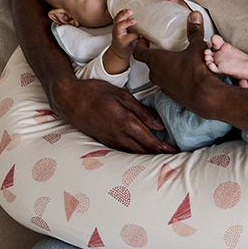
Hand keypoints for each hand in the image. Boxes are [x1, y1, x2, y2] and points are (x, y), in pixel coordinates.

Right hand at [51, 77, 177, 153]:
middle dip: (160, 155)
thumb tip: (160, 126)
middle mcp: (120, 137)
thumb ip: (142, 111)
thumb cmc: (96, 92)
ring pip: (134, 154)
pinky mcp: (104, 141)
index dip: (166, 149)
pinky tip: (141, 151)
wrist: (69, 99)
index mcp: (127, 124)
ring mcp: (111, 141)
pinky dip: (136, 154)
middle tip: (175, 156)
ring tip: (161, 156)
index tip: (178, 152)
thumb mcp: (123, 96)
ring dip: (149, 156)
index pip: (152, 142)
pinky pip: (124, 151)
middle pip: (145, 152)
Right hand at [110, 9, 138, 58]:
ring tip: (133, 21)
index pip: (118, 16)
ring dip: (126, 23)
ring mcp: (118, 36)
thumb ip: (130, 24)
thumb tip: (143, 16)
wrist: (119, 53)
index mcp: (117, 25)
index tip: (127, 8)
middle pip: (117, 20)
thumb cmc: (124, 40)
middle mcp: (116, 30)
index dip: (122, 12)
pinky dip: (133, 35)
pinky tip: (138, 35)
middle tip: (130, 11)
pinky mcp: (122, 43)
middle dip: (123, 14)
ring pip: (119, 27)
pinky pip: (127, 38)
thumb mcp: (125, 30)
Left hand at [134, 11, 216, 115]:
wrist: (206, 96)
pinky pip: (169, 83)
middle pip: (149, 62)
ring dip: (165, 67)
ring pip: (159, 74)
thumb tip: (195, 16)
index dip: (140, 45)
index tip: (144, 40)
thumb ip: (194, 31)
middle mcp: (156, 74)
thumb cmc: (197, 71)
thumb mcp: (197, 46)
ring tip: (177, 60)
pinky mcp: (172, 95)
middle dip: (156, 54)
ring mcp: (163, 86)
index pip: (139, 52)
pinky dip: (173, 77)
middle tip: (164, 47)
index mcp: (156, 60)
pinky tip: (185, 73)